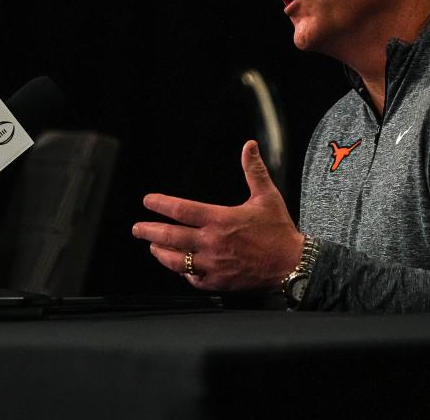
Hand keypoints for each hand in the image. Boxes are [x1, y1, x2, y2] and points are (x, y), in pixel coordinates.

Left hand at [132, 140, 303, 290]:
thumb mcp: (267, 196)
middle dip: (149, 231)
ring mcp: (213, 265)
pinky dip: (183, 273)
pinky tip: (179, 268)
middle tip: (137, 229)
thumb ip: (254, 170)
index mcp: (220, 219)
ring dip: (161, 254)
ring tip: (152, 248)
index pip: (180, 210)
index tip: (148, 201)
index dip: (160, 204)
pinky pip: (193, 279)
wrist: (292, 264)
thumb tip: (249, 146)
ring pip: (176, 261)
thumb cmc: (279, 231)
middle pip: (170, 237)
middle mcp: (212, 243)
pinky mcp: (219, 283)